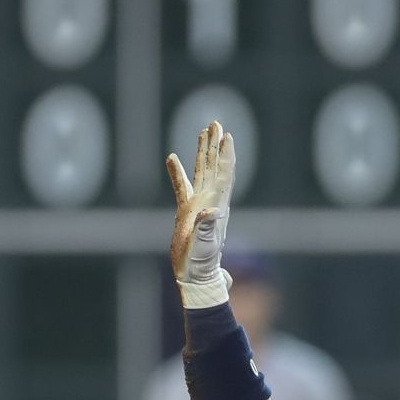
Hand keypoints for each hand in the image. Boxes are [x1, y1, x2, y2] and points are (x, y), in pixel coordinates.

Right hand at [166, 121, 236, 283]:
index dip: (225, 155)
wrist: (195, 275)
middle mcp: (210, 201)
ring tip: (204, 132)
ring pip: (201, 171)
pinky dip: (177, 172)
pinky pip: (181, 186)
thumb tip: (210, 212)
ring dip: (203, 152)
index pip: (223, 174)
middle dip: (215, 145)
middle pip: (214, 166)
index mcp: (216, 206)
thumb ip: (207, 228)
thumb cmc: (201, 262)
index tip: (227, 136)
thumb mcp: (205, 245)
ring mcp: (199, 204)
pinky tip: (172, 158)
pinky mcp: (186, 212)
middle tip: (216, 124)